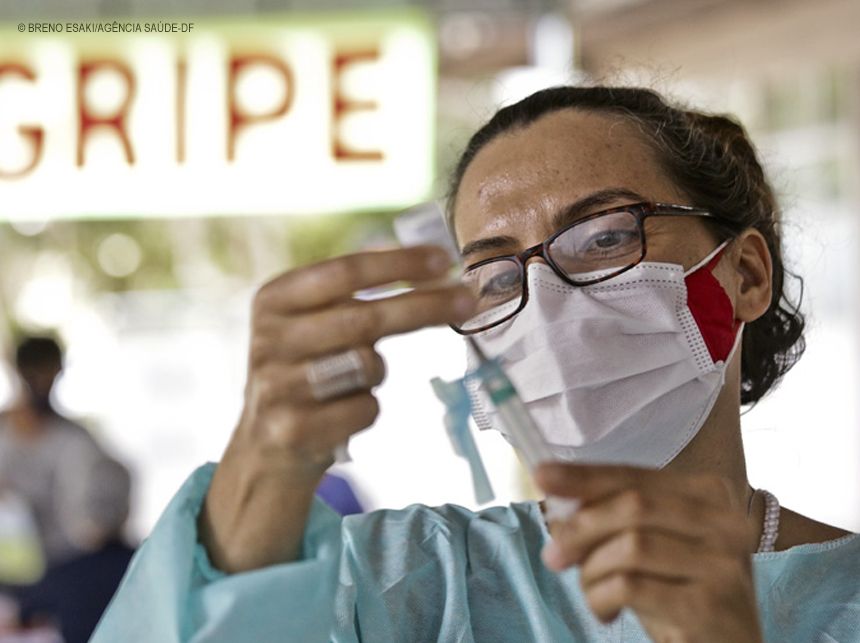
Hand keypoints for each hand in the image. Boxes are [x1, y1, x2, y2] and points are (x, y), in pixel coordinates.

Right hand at [200, 245, 475, 571]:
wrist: (265, 447)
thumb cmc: (306, 371)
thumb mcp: (311, 322)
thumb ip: (354, 294)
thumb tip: (431, 262)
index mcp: (274, 299)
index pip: (343, 271)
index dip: (397, 263)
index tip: (443, 259)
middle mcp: (268, 338)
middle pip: (364, 317)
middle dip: (424, 306)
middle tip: (469, 299)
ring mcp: (277, 386)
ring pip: (368, 365)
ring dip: (379, 371)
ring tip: (355, 380)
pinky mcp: (291, 430)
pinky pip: (365, 409)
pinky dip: (368, 409)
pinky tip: (342, 415)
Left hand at [535, 463, 762, 642]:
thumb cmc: (677, 594)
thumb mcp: (645, 547)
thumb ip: (609, 517)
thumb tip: (554, 492)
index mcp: (710, 494)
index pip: (636, 476)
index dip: (585, 476)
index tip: (542, 475)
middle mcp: (727, 523)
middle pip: (633, 506)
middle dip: (581, 528)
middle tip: (552, 556)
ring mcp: (724, 564)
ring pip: (631, 547)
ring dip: (592, 571)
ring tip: (591, 592)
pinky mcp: (711, 606)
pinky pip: (632, 586)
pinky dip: (602, 597)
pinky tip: (606, 612)